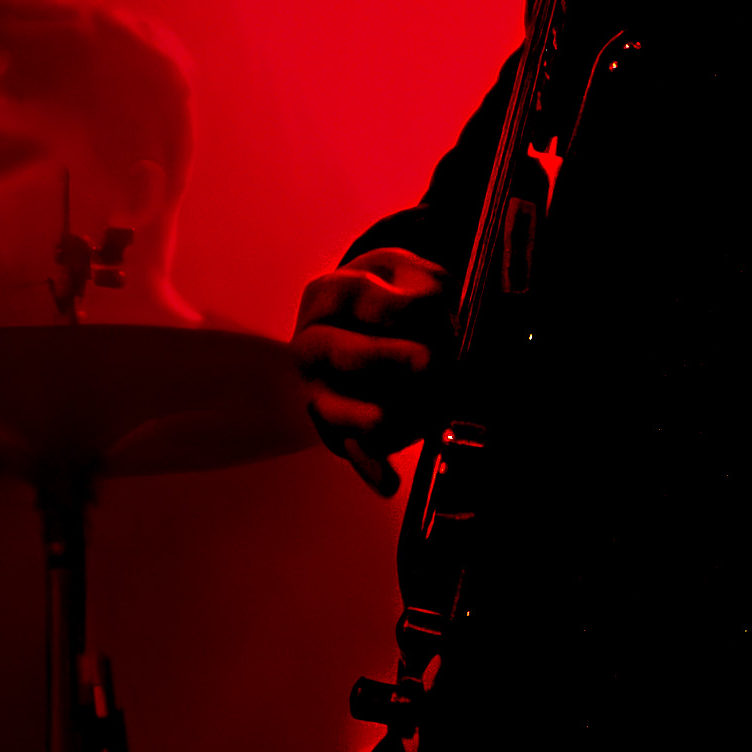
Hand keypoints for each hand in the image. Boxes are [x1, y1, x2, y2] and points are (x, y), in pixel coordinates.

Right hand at [291, 250, 447, 490]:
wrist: (360, 327)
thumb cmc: (389, 294)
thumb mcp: (403, 270)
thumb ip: (424, 282)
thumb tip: (439, 312)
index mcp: (327, 296)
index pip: (356, 296)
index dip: (401, 307)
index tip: (438, 310)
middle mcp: (312, 346)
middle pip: (341, 354)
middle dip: (388, 358)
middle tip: (430, 362)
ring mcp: (320, 393)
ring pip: (339, 412)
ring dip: (382, 415)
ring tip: (423, 411)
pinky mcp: (338, 432)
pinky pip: (351, 453)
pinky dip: (370, 468)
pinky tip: (389, 482)